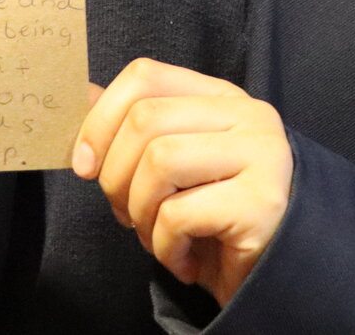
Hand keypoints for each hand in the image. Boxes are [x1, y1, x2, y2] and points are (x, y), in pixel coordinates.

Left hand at [74, 58, 292, 306]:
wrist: (272, 279)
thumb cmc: (214, 222)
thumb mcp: (170, 169)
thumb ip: (132, 129)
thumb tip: (82, 95)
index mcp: (220, 98)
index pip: (146, 76)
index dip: (100, 119)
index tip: (85, 166)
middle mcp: (248, 114)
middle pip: (145, 119)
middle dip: (115, 178)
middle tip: (127, 217)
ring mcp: (261, 154)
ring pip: (160, 161)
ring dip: (141, 214)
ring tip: (158, 238)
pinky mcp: (262, 201)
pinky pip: (179, 215)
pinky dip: (165, 248)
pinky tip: (184, 260)